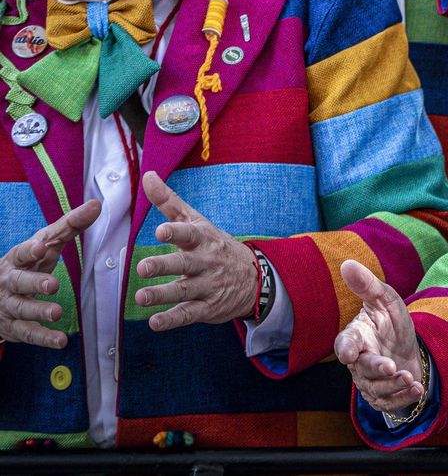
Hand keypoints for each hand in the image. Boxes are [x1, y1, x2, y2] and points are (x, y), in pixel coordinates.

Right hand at [0, 200, 99, 347]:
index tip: (42, 246)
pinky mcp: (14, 327)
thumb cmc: (27, 265)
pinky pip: (28, 334)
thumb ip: (69, 227)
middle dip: (34, 283)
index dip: (30, 250)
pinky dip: (44, 338)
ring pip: (21, 309)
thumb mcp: (44, 245)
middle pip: (19, 282)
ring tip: (57, 312)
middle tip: (52, 284)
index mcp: (15, 260)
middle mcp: (8, 282)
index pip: (21, 253)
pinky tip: (60, 341)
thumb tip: (97, 204)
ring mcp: (9, 306)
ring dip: (38, 311)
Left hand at [133, 172, 256, 329]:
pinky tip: (155, 322)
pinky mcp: (207, 308)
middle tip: (143, 267)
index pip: (190, 234)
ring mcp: (208, 286)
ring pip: (184, 290)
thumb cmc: (215, 246)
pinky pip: (189, 315)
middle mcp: (206, 262)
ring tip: (141, 298)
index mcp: (203, 239)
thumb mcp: (198, 222)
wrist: (254, 278)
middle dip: (164, 266)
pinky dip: (172, 320)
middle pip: (185, 263)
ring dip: (162, 295)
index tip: (161, 231)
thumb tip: (147, 175)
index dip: (176, 232)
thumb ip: (170, 202)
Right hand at [334, 260, 426, 414]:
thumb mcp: (386, 300)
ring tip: (409, 377)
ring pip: (375, 389)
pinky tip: (416, 389)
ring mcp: (368, 381)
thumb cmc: (391, 322)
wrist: (408, 349)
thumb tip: (347, 264)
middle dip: (376, 369)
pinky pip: (388, 403)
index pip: (345, 343)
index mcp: (356, 337)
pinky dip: (403, 398)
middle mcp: (358, 362)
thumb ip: (368, 285)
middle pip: (362, 369)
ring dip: (393, 385)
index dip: (346, 348)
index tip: (348, 353)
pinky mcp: (381, 397)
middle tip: (391, 367)